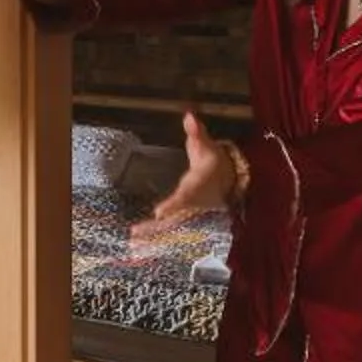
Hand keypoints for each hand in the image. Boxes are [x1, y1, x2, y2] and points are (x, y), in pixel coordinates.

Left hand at [137, 110, 238, 238]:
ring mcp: (190, 214)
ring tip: (133, 245)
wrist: (229, 179)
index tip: (160, 210)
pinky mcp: (186, 219)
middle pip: (175, 218)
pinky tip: (139, 246)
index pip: (185, 195)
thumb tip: (189, 115)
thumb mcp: (207, 146)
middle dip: (157, 228)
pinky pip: (170, 231)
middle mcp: (194, 204)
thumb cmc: (212, 160)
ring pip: (171, 228)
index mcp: (198, 185)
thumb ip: (197, 133)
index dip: (174, 204)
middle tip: (136, 234)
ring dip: (153, 237)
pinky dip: (156, 238)